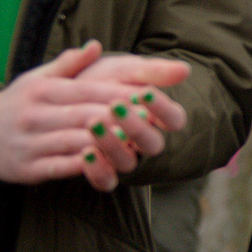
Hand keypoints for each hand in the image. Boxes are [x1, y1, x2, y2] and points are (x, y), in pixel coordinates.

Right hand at [0, 42, 190, 190]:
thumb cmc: (18, 103)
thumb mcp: (37, 78)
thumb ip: (69, 64)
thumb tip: (96, 45)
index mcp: (42, 90)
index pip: (87, 90)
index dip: (118, 94)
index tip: (147, 95)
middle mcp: (35, 115)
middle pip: (84, 115)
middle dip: (118, 117)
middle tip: (149, 119)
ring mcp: (30, 143)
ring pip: (74, 141)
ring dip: (105, 142)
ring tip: (135, 141)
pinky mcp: (27, 168)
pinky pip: (59, 167)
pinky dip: (83, 166)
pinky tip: (105, 163)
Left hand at [77, 51, 190, 165]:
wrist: (66, 93)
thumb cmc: (103, 80)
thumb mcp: (126, 69)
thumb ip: (153, 71)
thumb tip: (185, 70)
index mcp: (158, 118)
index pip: (174, 119)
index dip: (162, 108)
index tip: (144, 92)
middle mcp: (144, 142)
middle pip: (153, 145)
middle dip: (135, 126)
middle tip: (115, 106)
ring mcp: (123, 158)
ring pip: (128, 163)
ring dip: (113, 145)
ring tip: (93, 123)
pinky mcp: (101, 171)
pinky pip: (106, 182)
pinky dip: (98, 171)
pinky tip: (86, 153)